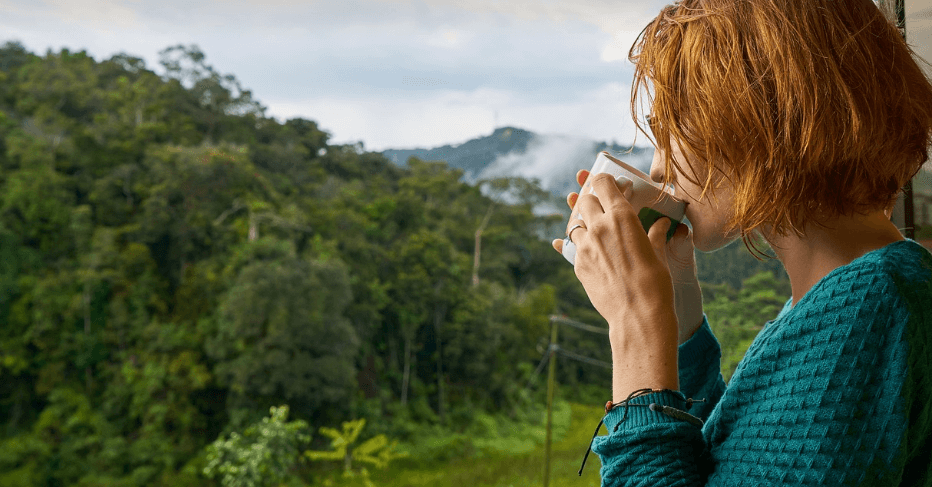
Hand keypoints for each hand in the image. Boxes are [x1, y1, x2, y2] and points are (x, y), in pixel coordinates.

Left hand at [553, 169, 704, 344]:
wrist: (637, 316)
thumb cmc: (656, 283)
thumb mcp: (658, 253)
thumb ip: (655, 234)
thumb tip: (661, 224)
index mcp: (621, 216)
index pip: (602, 183)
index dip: (604, 180)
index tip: (608, 184)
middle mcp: (599, 227)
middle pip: (584, 200)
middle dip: (591, 200)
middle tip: (602, 207)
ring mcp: (584, 246)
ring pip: (575, 224)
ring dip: (584, 224)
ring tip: (596, 232)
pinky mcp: (577, 265)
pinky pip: (573, 248)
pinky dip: (581, 246)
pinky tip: (590, 252)